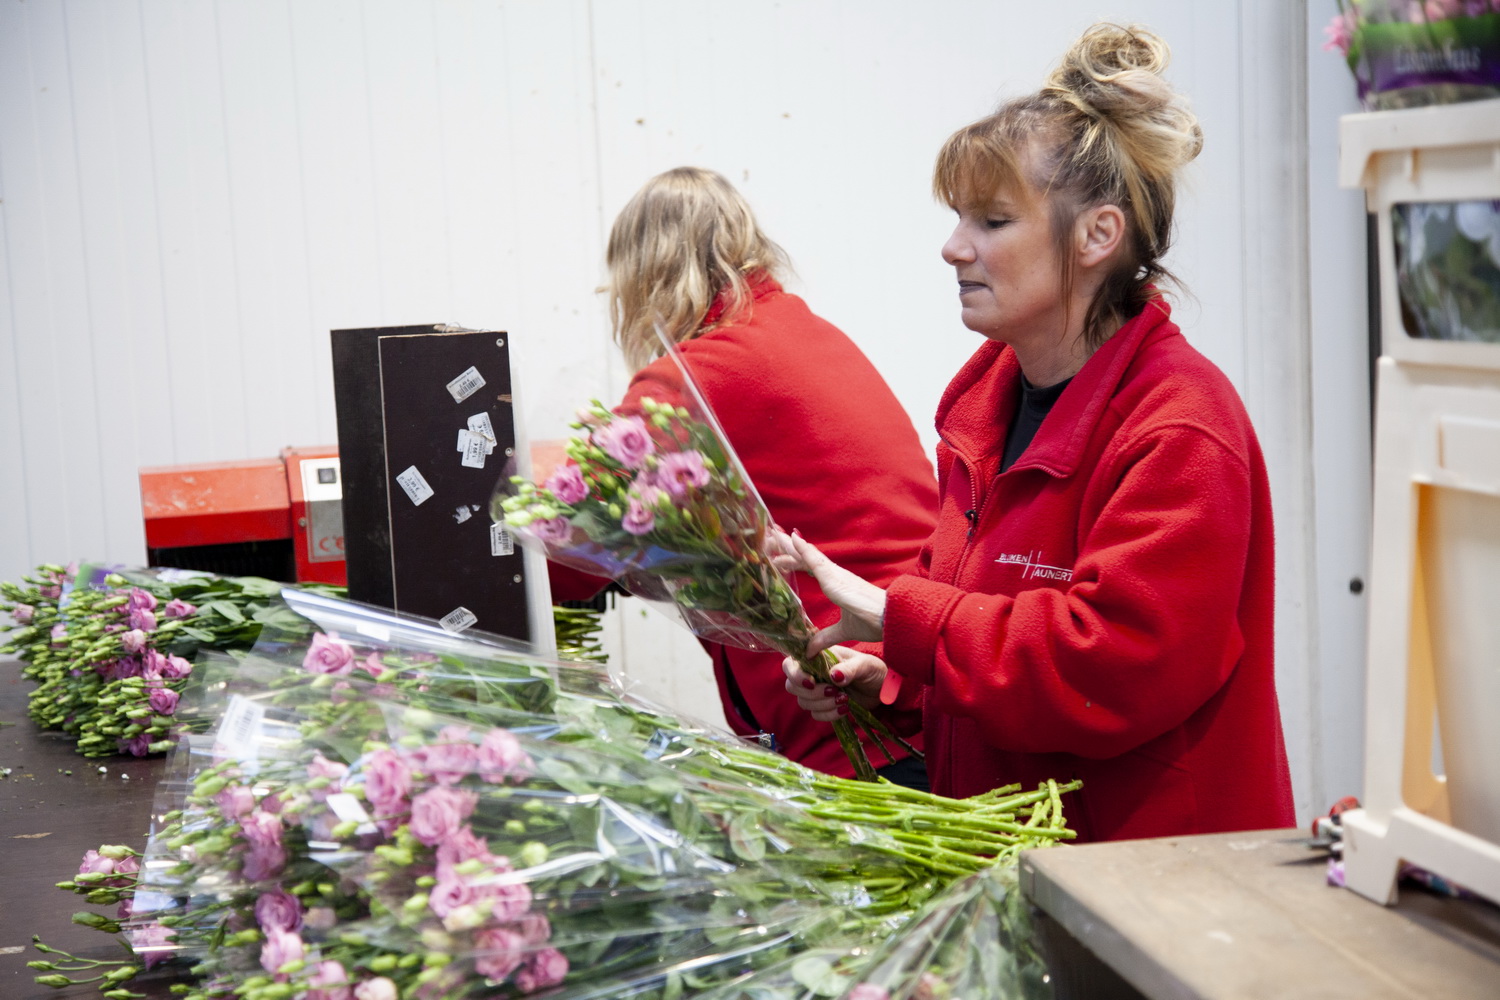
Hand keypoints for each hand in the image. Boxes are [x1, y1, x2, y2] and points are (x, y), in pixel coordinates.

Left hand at [769, 529, 885, 654]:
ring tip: (772, 532)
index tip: (778, 555)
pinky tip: (792, 539)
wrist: (892, 620)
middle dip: (787, 547)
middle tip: (769, 536)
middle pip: (806, 556)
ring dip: (788, 544)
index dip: (794, 560)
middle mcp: (835, 574)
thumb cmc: (875, 622)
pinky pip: (816, 561)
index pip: (810, 567)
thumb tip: (809, 651)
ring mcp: (836, 574)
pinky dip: (803, 549)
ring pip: (808, 554)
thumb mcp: (843, 631)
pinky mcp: (836, 580)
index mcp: (836, 583)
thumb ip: (825, 638)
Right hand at [782, 646, 886, 722]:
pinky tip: (844, 709)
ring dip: (822, 704)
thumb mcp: (865, 665)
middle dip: (811, 693)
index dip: (795, 675)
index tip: (811, 683)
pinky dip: (829, 714)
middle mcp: (813, 673)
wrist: (882, 687)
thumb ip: (850, 668)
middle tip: (833, 691)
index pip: (790, 664)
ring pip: (803, 702)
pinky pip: (815, 714)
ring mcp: (817, 691)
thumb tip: (834, 676)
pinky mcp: (824, 706)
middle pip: (792, 686)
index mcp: (817, 657)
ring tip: (844, 699)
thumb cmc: (873, 669)